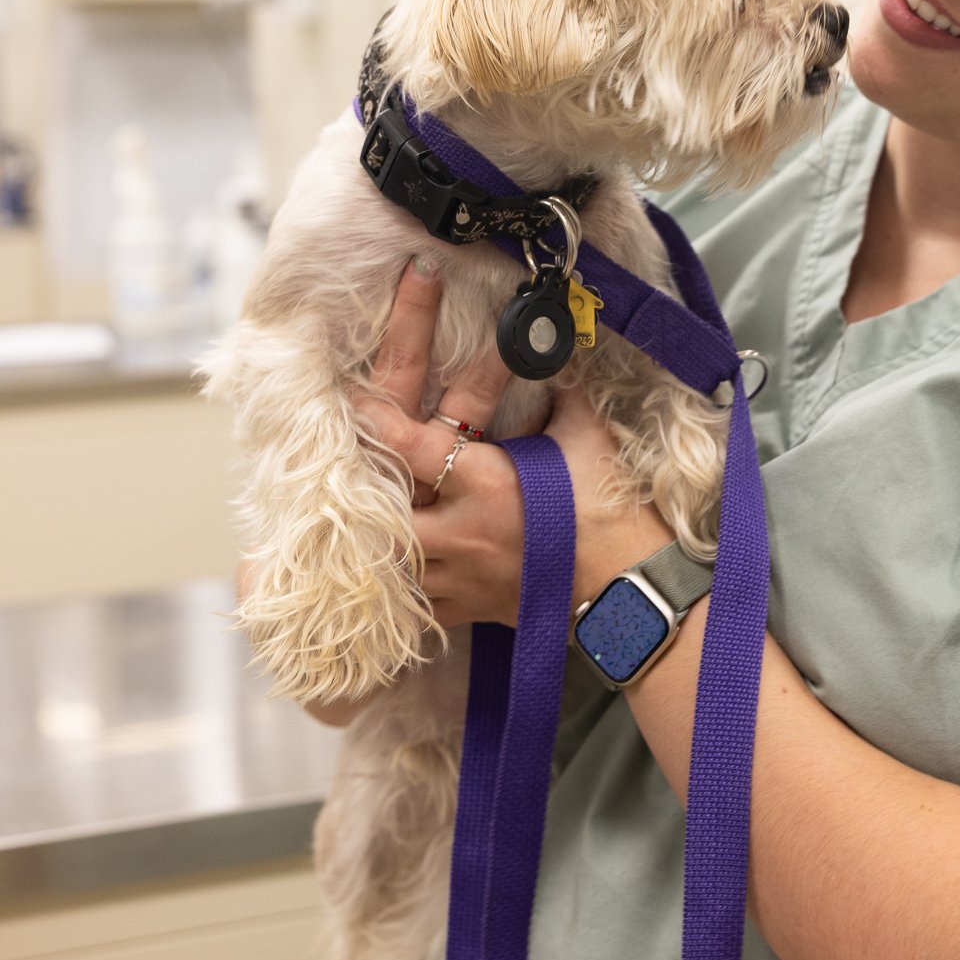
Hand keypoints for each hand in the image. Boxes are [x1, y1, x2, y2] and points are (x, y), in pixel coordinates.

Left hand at [354, 261, 670, 630]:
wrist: (631, 588)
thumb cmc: (613, 504)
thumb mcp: (587, 436)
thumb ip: (561, 392)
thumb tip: (552, 348)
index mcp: (486, 482)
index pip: (413, 447)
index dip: (376, 420)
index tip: (350, 398)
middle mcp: (461, 532)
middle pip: (381, 516)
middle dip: (356, 497)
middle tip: (328, 476)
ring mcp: (460, 578)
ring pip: (386, 567)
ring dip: (367, 547)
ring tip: (336, 533)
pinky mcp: (468, 611)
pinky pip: (413, 609)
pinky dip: (392, 595)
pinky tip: (376, 582)